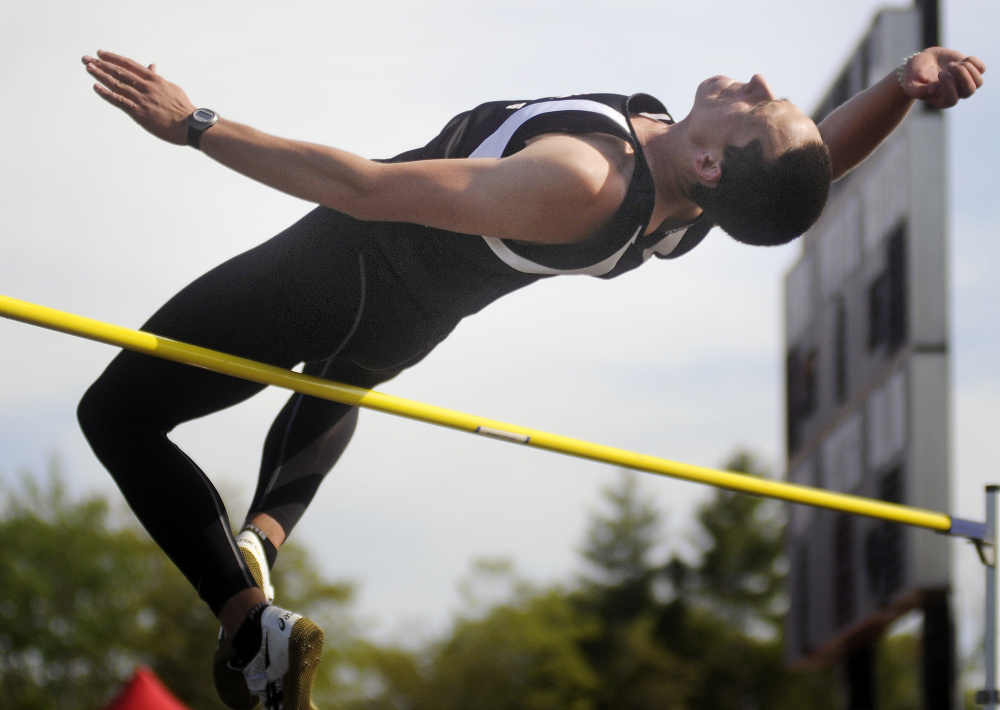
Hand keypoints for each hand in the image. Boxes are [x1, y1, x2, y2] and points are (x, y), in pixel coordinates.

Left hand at [82, 50, 196, 144]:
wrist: (190, 125)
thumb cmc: (183, 108)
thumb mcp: (171, 88)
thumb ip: (158, 78)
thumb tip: (151, 67)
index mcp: (154, 80)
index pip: (129, 65)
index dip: (114, 58)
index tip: (101, 53)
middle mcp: (146, 87)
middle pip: (119, 72)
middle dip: (101, 64)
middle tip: (87, 58)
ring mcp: (141, 99)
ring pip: (117, 84)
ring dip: (100, 75)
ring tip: (88, 68)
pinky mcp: (139, 113)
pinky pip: (119, 101)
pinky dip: (107, 93)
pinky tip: (96, 87)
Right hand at [902, 47, 984, 108]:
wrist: (922, 62)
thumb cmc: (914, 75)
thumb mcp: (911, 84)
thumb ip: (918, 90)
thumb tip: (934, 90)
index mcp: (941, 100)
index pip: (953, 99)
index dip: (949, 86)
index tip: (940, 73)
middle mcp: (956, 94)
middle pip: (970, 91)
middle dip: (962, 75)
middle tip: (949, 66)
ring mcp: (964, 82)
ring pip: (978, 82)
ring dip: (968, 69)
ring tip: (954, 64)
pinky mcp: (969, 70)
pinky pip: (981, 69)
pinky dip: (974, 62)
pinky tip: (962, 60)